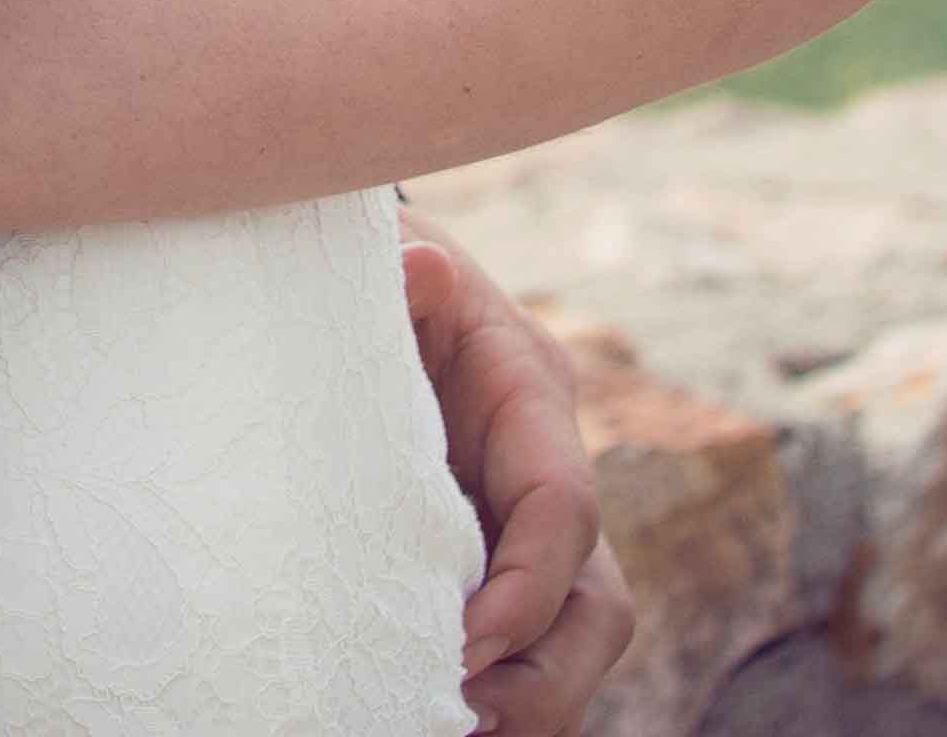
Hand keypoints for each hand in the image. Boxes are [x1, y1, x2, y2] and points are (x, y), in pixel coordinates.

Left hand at [408, 225, 636, 736]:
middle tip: (458, 713)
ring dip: (524, 701)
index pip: (563, 507)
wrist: (351, 281)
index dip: (530, 583)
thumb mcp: (375, 257)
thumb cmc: (362, 268)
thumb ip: (399, 271)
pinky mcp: (484, 564)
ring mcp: (520, 528)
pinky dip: (495, 693)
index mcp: (528, 395)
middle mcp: (543, 473)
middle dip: (546, 673)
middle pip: (596, 603)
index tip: (467, 640)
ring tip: (442, 725)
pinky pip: (518, 650)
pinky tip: (428, 713)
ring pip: (568, 642)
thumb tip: (422, 270)